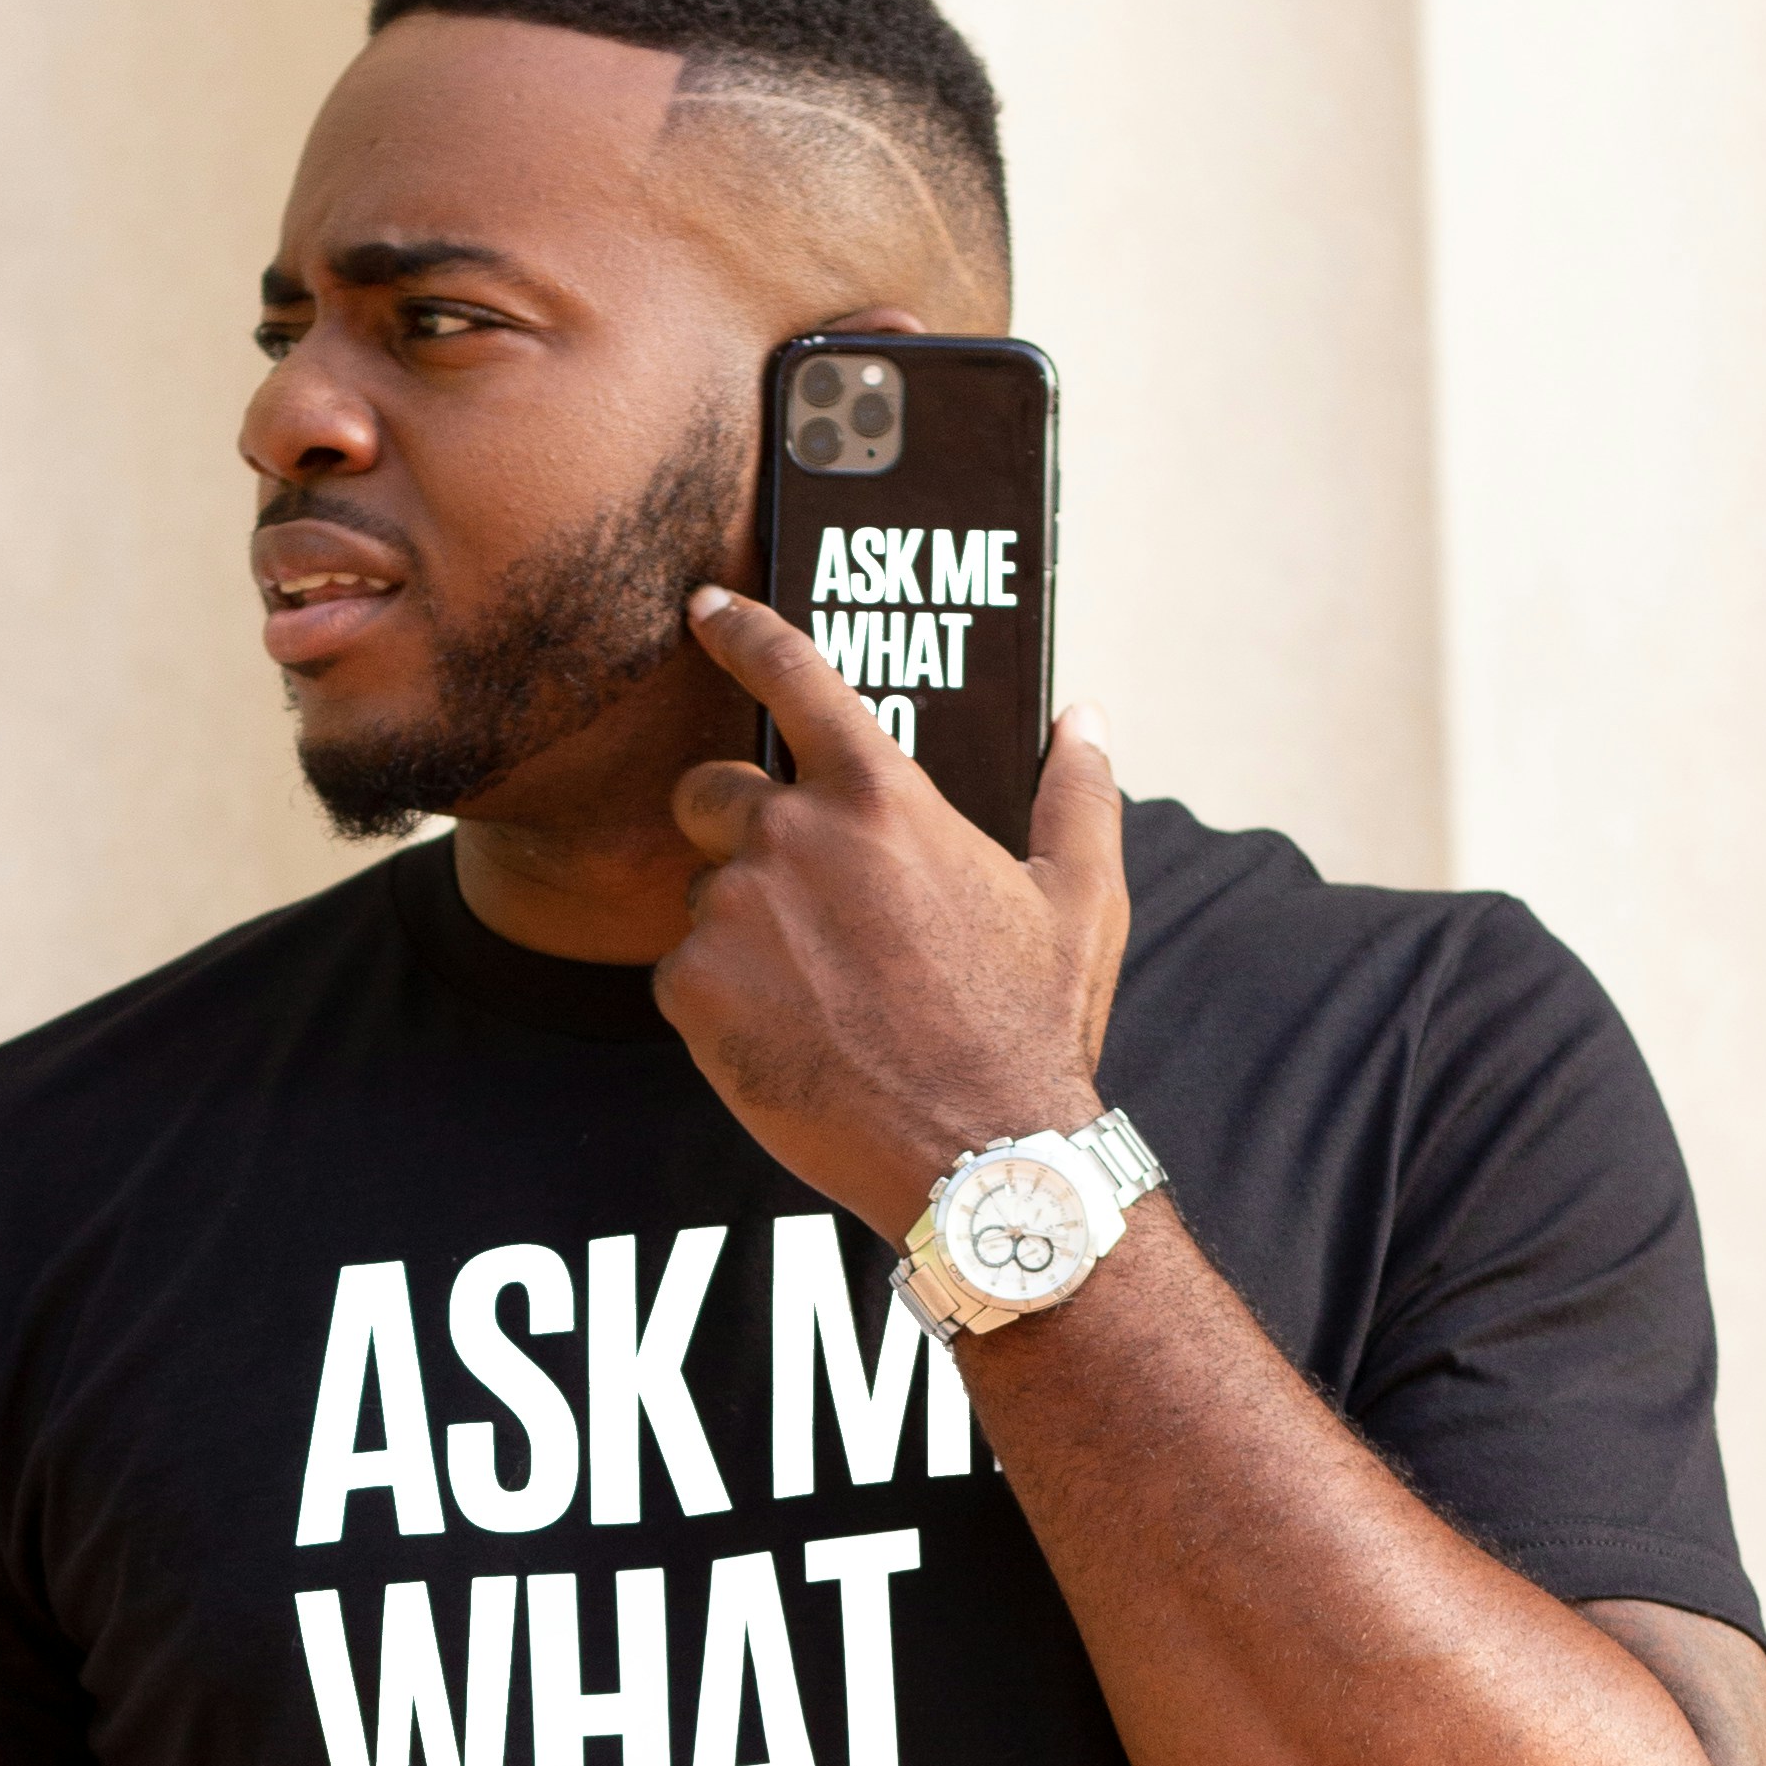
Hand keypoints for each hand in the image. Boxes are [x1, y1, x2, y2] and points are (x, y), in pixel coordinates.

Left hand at [657, 586, 1129, 1239]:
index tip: (703, 611)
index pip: (790, 675)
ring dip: (743, 937)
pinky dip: (721, 1007)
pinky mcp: (691, 990)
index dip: (740, 633)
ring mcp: (733, 911)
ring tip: (821, 1004)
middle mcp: (793, 833)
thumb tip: (1083, 715)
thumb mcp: (1081, 900)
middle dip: (734, 834)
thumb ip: (1078, 792)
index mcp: (879, 793)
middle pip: (708, 795)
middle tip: (796, 909)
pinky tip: (791, 1044)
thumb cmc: (1032, 1026)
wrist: (975, 1154)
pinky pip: (682, 977)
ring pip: (704, 900)